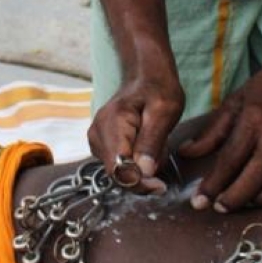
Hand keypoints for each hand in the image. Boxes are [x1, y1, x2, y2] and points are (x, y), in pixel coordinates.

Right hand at [88, 68, 184, 190]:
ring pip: (117, 173)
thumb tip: (144, 173)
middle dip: (142, 176)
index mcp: (112, 123)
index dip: (139, 183)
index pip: (118, 168)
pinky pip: (117, 166)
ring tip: (156, 146)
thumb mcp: (165, 112)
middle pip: (116, 174)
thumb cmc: (158, 90)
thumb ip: (152, 142)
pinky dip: (134, 165)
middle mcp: (97, 133)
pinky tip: (146, 148)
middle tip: (163, 159)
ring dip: (140, 170)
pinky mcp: (100, 144)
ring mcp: (96, 139)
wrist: (146, 77)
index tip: (161, 185)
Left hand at [179, 62, 261, 208]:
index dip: (213, 185)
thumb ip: (210, 133)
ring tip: (249, 203)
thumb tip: (184, 153)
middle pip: (256, 175)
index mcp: (253, 120)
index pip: (230, 160)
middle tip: (221, 209)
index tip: (199, 202)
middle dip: (236, 198)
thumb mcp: (233, 104)